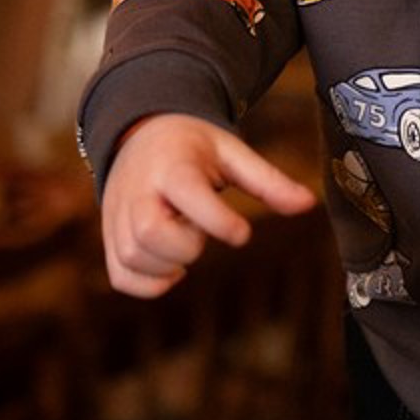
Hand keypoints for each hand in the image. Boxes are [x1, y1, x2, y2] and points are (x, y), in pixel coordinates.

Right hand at [101, 112, 317, 297]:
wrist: (142, 135)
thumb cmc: (194, 147)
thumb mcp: (232, 153)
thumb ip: (268, 181)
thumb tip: (309, 204)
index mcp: (171, 165)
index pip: (186, 193)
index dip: (217, 220)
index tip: (241, 232)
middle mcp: (137, 190)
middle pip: (151, 232)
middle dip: (187, 245)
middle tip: (200, 230)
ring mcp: (118, 215)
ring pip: (133, 256)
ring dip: (169, 265)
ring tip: (186, 239)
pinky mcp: (111, 238)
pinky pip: (121, 276)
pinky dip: (148, 284)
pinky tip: (172, 268)